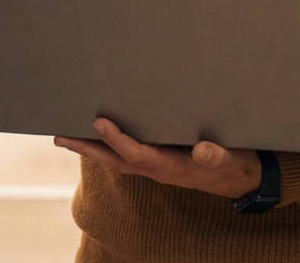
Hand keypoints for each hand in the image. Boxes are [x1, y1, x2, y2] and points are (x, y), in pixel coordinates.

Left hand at [54, 119, 261, 198]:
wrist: (239, 178)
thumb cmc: (232, 164)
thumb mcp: (229, 158)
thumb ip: (216, 155)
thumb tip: (203, 150)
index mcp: (170, 166)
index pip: (136, 153)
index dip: (117, 138)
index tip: (99, 121)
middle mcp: (157, 168)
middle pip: (115, 160)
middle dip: (87, 149)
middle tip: (60, 136)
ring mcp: (155, 166)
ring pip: (116, 159)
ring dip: (91, 149)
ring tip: (67, 136)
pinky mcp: (158, 161)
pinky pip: (126, 155)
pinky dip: (107, 146)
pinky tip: (97, 136)